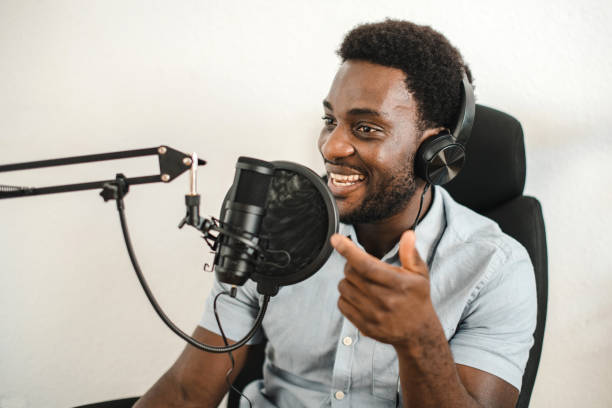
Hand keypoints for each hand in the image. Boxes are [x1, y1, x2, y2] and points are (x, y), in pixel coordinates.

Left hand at [331, 230, 438, 347]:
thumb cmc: (417, 298)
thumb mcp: (420, 274)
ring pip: (344, 288)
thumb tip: (407, 234)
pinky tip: (358, 295)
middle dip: (351, 264)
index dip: (348, 250)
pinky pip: (342, 304)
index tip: (336, 239)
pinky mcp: (364, 326)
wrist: (418, 332)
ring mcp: (373, 315)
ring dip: (348, 280)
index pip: (366, 265)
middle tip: (360, 265)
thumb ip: (410, 254)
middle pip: (351, 274)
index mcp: (398, 284)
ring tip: (361, 282)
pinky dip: (345, 296)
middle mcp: (384, 300)